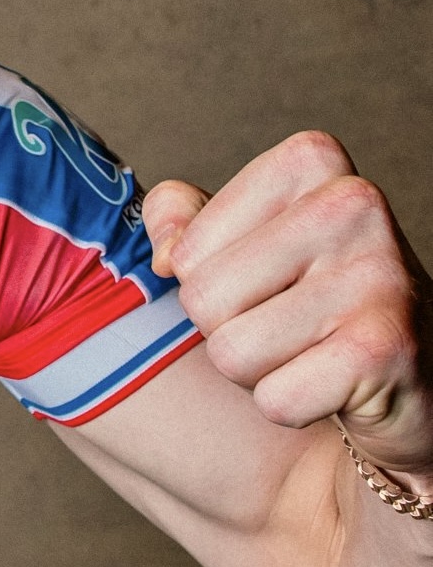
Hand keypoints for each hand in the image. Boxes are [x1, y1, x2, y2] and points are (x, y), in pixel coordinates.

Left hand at [144, 131, 432, 481]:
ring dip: (257, 371)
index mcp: (310, 160)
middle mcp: (352, 202)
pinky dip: (291, 406)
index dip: (205, 282)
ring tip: (309, 350)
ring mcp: (378, 273)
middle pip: (203, 299)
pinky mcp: (386, 348)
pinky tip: (333, 384)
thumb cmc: (303, 294)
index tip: (263, 279)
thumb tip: (164, 256)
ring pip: (232, 352)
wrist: (402, 373)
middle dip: (227, 330)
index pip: (185, 250)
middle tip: (287, 323)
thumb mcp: (236, 237)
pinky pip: (276, 398)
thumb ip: (179, 219)